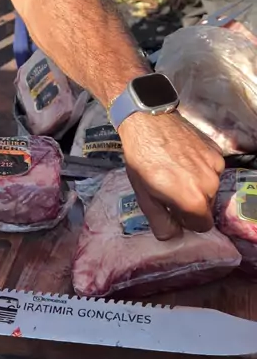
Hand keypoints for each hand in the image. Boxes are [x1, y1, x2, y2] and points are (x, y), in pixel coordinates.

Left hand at [119, 112, 223, 239]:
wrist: (147, 121)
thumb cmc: (142, 160)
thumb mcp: (144, 197)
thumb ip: (161, 224)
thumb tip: (173, 236)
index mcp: (193, 201)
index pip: (202, 226)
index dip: (186, 220)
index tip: (172, 208)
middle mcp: (210, 185)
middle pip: (206, 206)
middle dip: (191, 202)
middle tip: (170, 187)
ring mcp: (215, 166)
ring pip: (210, 187)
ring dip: (196, 184)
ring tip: (176, 170)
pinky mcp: (216, 151)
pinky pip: (212, 169)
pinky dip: (201, 168)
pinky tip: (184, 158)